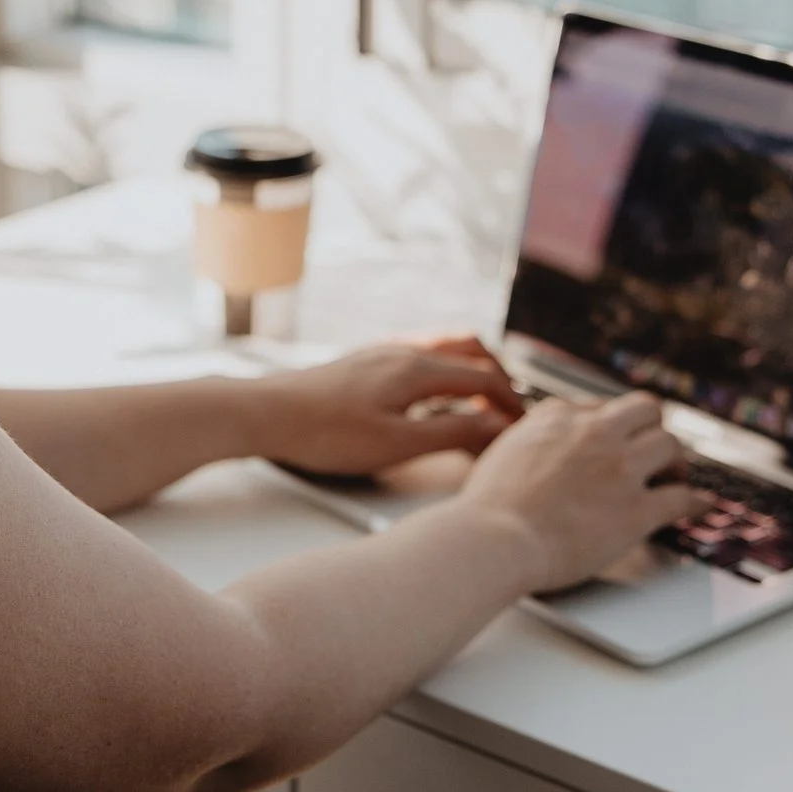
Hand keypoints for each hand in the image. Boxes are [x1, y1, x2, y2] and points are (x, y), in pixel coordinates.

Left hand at [246, 337, 525, 476]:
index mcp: (417, 369)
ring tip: (482, 399)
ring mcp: (382, 353)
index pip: (484, 378)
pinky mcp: (364, 362)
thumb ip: (451, 433)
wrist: (266, 413)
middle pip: (470, 351)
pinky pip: (419, 354)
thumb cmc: (325, 433)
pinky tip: (432, 393)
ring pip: (444, 348)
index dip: (511, 404)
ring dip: (471, 369)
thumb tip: (497, 429)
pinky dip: (443, 368)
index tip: (526, 428)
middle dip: (499, 377)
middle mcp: (403, 351)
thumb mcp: (396, 443)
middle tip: (512, 410)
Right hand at [452, 391, 709, 591]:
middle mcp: (594, 432)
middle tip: (652, 452)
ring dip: (673, 462)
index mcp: (557, 416)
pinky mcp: (637, 509)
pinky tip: (702, 505)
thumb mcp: (503, 452)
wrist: (495, 538)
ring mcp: (619, 469)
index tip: (614, 442)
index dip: (610, 428)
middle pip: (645, 410)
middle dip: (651, 429)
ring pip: (670, 445)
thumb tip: (537, 451)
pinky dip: (696, 502)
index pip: (598, 408)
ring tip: (672, 478)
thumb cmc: (488, 508)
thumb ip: (530, 442)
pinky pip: (682, 498)